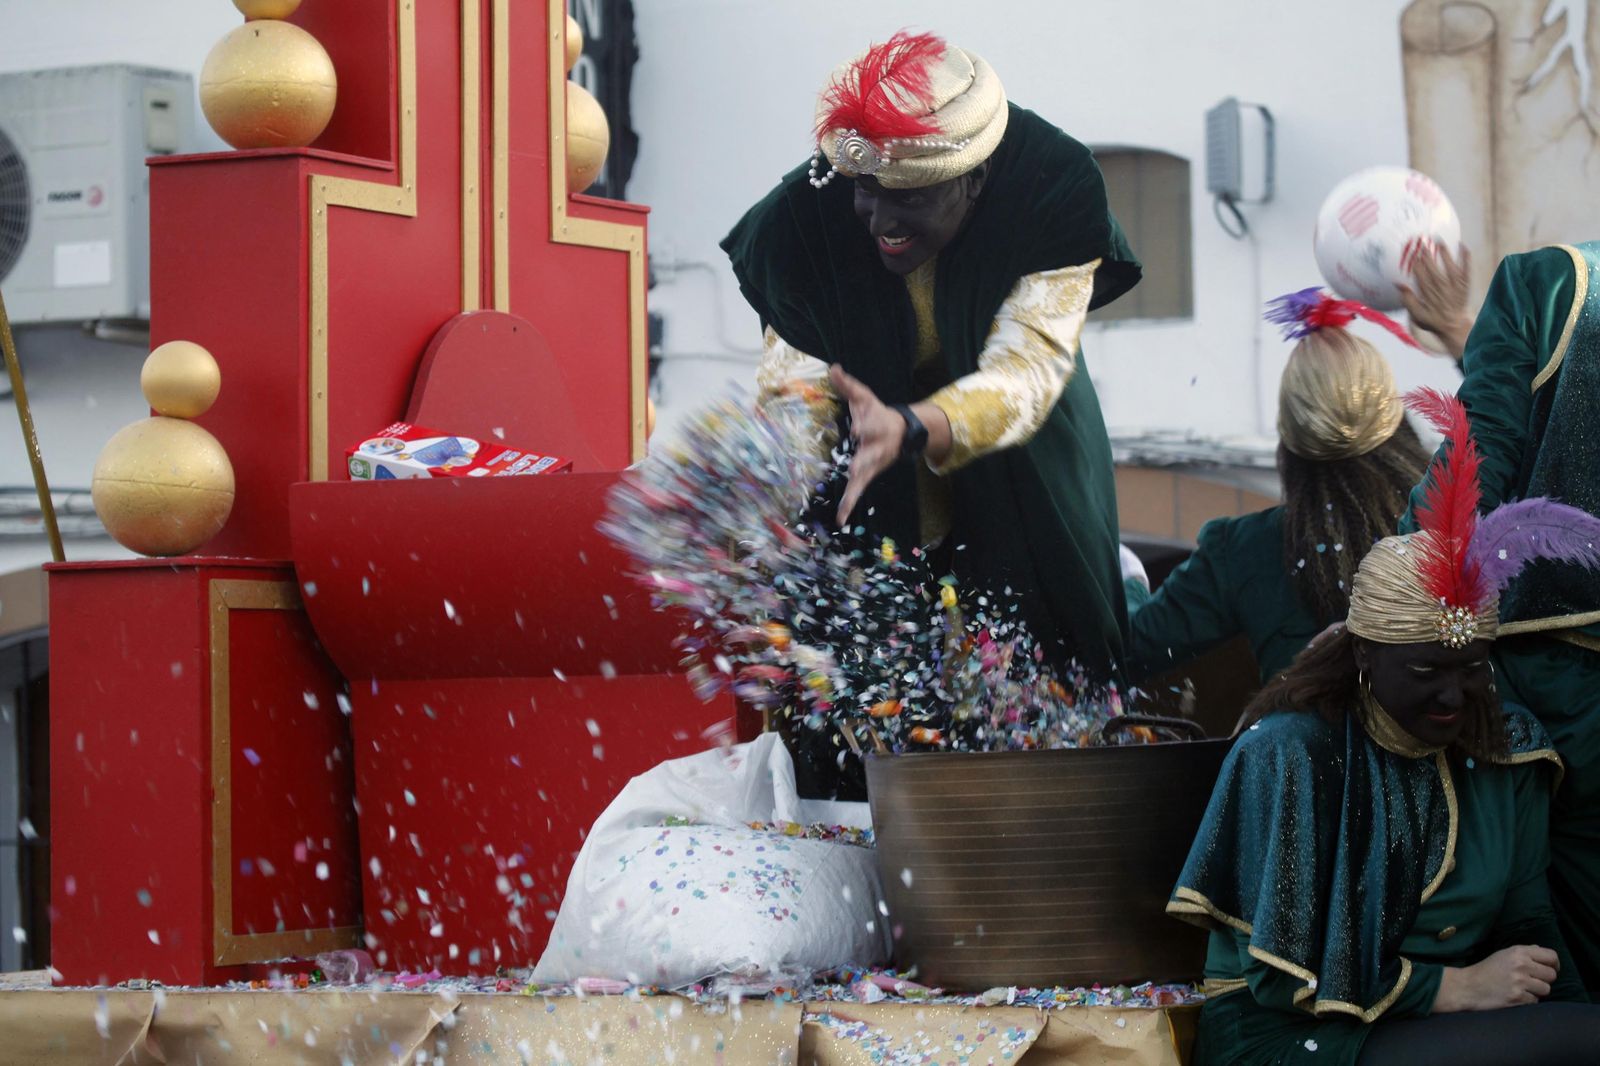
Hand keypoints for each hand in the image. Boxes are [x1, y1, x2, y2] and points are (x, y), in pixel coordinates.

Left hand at [830, 364, 904, 525]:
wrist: (900, 432)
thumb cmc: (876, 412)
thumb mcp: (864, 396)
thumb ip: (848, 384)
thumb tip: (833, 368)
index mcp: (877, 427)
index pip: (869, 427)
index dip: (864, 427)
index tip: (857, 427)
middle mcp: (876, 449)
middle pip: (869, 457)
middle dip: (862, 463)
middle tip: (855, 470)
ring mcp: (872, 465)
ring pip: (862, 480)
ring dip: (853, 494)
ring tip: (843, 513)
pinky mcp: (867, 475)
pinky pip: (856, 491)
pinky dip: (848, 505)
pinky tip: (840, 520)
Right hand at [1397, 243, 1472, 360]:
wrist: (1455, 326)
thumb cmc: (1433, 320)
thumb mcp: (1416, 314)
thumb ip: (1407, 300)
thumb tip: (1398, 284)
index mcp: (1428, 294)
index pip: (1420, 275)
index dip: (1415, 263)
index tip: (1410, 252)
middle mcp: (1442, 288)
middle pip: (1433, 269)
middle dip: (1427, 255)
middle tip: (1422, 242)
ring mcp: (1455, 286)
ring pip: (1449, 267)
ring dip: (1444, 253)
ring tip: (1439, 241)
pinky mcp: (1466, 284)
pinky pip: (1467, 269)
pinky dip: (1466, 258)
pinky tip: (1463, 246)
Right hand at [1434, 945, 1559, 1011]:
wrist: (1468, 986)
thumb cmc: (1486, 969)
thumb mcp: (1503, 954)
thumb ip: (1524, 952)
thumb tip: (1542, 951)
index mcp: (1519, 952)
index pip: (1551, 956)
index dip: (1555, 964)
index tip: (1550, 969)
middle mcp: (1521, 965)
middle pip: (1552, 975)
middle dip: (1545, 980)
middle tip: (1533, 981)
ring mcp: (1519, 982)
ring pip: (1546, 989)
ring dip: (1537, 991)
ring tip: (1524, 989)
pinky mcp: (1517, 998)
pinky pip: (1535, 1001)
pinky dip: (1528, 1000)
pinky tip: (1516, 996)